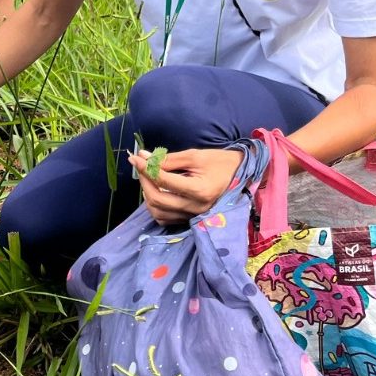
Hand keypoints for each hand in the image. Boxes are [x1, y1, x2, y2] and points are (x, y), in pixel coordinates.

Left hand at [127, 147, 243, 225]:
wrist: (240, 174)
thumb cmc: (219, 162)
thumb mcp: (194, 155)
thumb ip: (168, 159)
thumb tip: (144, 157)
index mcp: (199, 190)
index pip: (163, 181)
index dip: (146, 168)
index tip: (135, 158)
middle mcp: (195, 207)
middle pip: (157, 199)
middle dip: (144, 181)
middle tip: (141, 165)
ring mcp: (193, 216)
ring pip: (158, 212)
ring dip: (148, 194)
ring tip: (148, 178)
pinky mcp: (191, 219)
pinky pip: (165, 219)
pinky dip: (156, 207)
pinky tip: (157, 192)